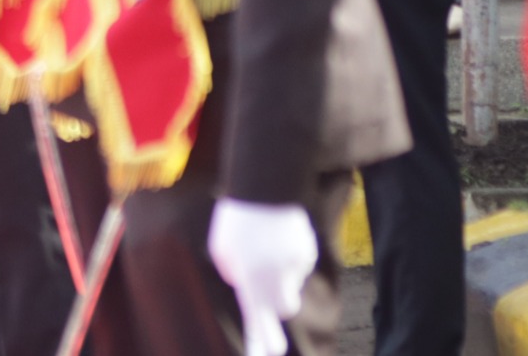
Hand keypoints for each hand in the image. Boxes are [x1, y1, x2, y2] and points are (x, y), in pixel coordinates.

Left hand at [208, 199, 316, 355]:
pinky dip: (288, 255)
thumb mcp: (221, 247)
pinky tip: (278, 235)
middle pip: (285, 307)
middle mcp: (275, 274)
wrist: (265, 188)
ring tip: (266, 246)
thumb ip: (231, 271)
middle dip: (277, 304)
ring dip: (281, 275)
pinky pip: (297, 263)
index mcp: (250, 275)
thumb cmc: (236, 218)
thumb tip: (242, 284)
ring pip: (291, 283)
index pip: (259, 315)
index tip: (270, 353)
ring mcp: (294, 265)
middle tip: (269, 290)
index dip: (264, 337)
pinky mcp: (306, 252)